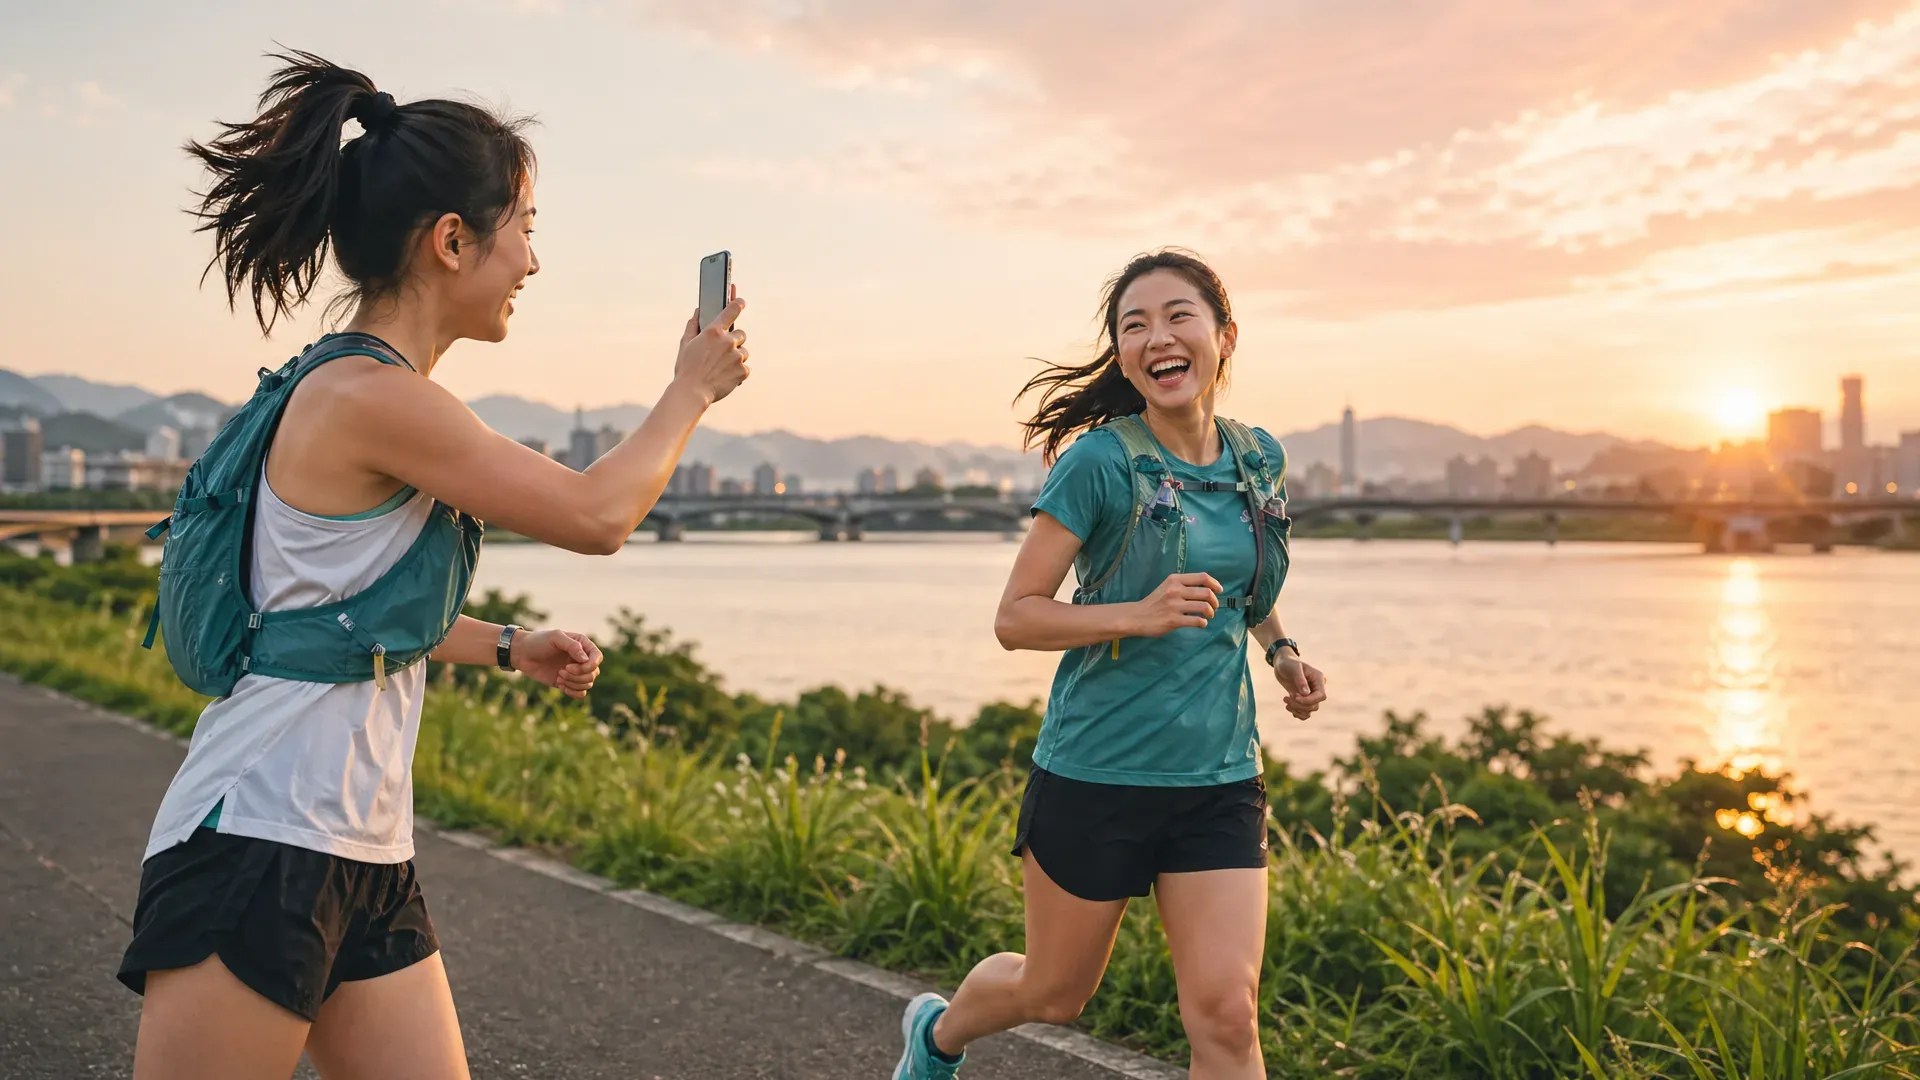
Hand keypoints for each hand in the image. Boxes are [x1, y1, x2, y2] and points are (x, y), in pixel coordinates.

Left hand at [512, 629, 603, 699]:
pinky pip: (581, 693)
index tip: (571, 667)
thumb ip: (572, 646)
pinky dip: (574, 692)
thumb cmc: (538, 641)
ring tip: (559, 676)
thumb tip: (585, 659)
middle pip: (594, 673)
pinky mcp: (568, 683)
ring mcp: (575, 672)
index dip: (589, 665)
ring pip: (588, 684)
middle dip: (578, 676)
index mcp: (582, 645)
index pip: (597, 657)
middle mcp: (581, 659)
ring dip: (574, 683)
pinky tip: (561, 686)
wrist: (522, 654)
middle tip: (561, 671)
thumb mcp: (555, 637)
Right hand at [673, 288, 749, 404]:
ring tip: (721, 367)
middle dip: (734, 341)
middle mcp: (728, 341)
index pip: (730, 312)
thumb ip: (693, 326)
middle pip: (741, 335)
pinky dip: (737, 372)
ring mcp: (737, 356)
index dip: (737, 304)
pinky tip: (725, 376)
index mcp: (713, 332)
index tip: (741, 302)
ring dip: (736, 357)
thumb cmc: (686, 368)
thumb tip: (697, 312)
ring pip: (743, 352)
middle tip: (722, 352)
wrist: (692, 392)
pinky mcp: (742, 371)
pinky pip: (744, 368)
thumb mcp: (685, 344)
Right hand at [1128, 572, 1221, 636]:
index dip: (1215, 583)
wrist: (1137, 616)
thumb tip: (1206, 590)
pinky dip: (1203, 623)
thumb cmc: (1154, 602)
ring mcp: (1174, 605)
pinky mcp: (1174, 620)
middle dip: (1215, 601)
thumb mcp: (1167, 587)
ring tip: (1208, 616)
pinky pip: (1197, 620)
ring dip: (1211, 612)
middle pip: (1206, 592)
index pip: (1202, 577)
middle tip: (1213, 607)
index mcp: (1175, 580)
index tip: (1219, 590)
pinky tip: (1201, 623)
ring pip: (1204, 607)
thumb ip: (1183, 585)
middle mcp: (1175, 590)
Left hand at [1272, 653, 1326, 720]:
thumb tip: (1306, 693)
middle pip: (1314, 705)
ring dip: (1297, 710)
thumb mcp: (1294, 668)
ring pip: (1310, 710)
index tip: (1294, 696)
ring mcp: (1311, 695)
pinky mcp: (1304, 700)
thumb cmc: (1288, 663)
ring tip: (1285, 700)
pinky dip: (1297, 713)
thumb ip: (1300, 680)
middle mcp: (1317, 688)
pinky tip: (1288, 705)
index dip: (1308, 700)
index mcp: (1318, 679)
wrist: (1283, 664)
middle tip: (1286, 697)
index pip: (1321, 696)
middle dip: (1299, 705)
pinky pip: (1305, 713)